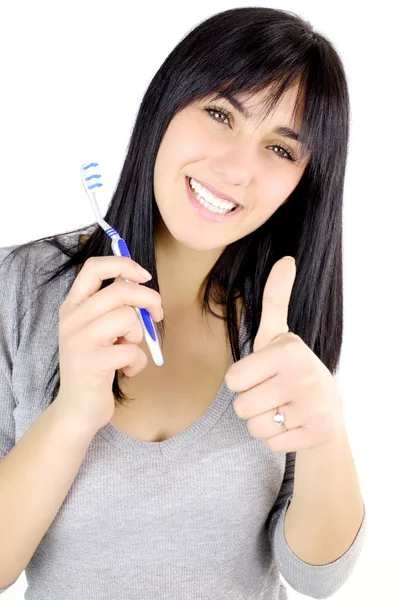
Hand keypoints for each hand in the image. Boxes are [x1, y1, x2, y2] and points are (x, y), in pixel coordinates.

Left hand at [225, 257, 345, 452]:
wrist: (328, 408)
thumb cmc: (291, 369)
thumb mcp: (278, 334)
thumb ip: (275, 299)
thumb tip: (286, 259)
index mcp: (287, 350)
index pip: (232, 381)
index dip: (242, 381)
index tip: (263, 375)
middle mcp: (304, 375)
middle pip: (241, 406)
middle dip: (251, 404)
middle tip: (273, 394)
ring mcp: (314, 405)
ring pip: (255, 427)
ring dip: (263, 422)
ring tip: (283, 408)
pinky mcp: (318, 432)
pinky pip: (272, 443)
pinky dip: (278, 438)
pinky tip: (293, 423)